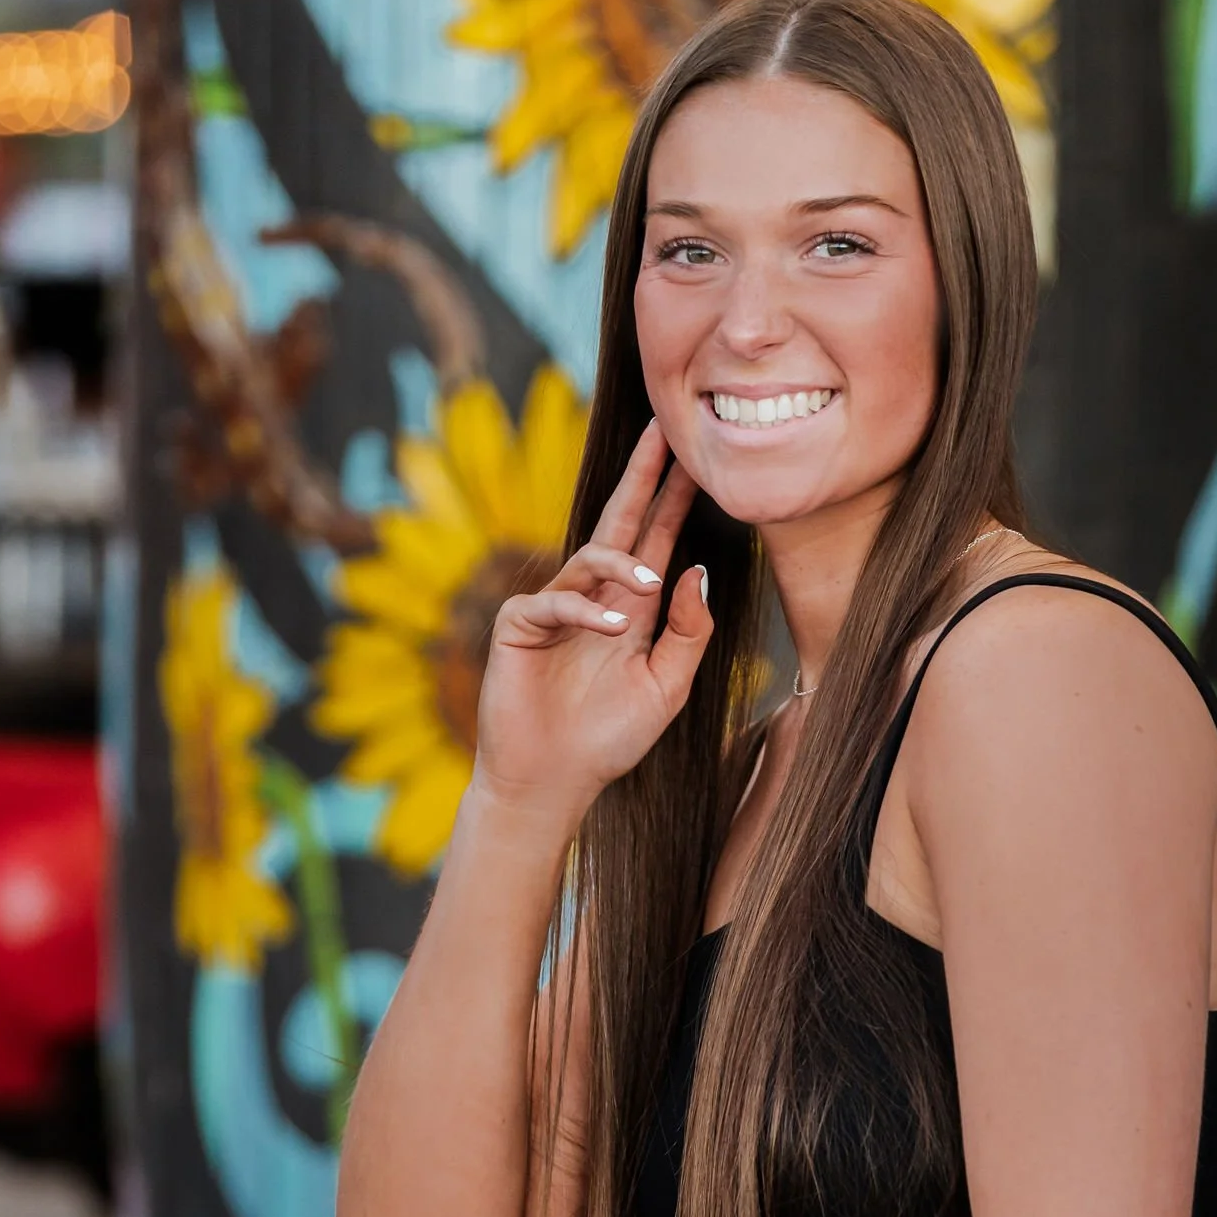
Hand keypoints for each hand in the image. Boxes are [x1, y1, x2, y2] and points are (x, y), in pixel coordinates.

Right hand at [472, 420, 711, 834]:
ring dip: (625, 564)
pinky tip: (615, 627)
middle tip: (665, 432)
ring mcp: (554, 607)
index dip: (672, 501)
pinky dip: (587, 611)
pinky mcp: (519, 624)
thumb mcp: (666, 688)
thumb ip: (689, 634)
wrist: (552, 783)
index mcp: (630, 610)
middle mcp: (593, 599)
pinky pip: (556, 600)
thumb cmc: (608, 741)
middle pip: (619, 523)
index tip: (696, 460)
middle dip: (641, 478)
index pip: (655, 542)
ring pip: (592, 558)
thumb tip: (698, 570)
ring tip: (651, 585)